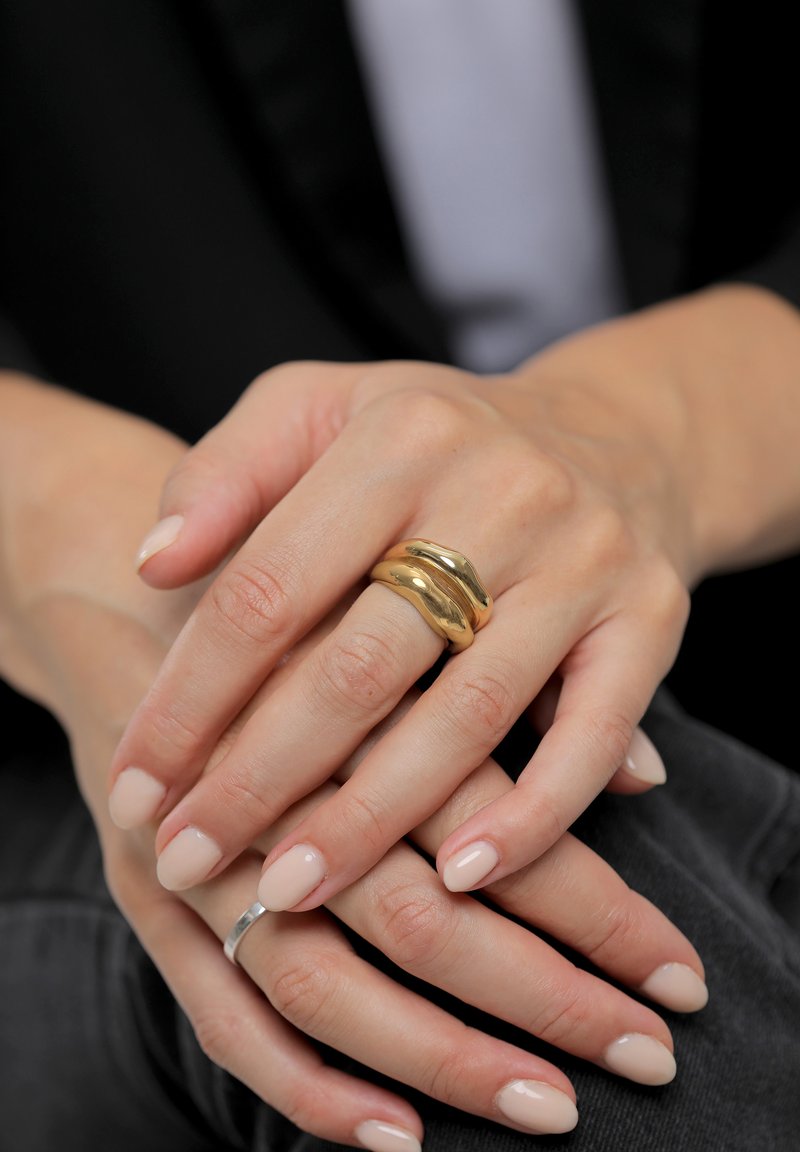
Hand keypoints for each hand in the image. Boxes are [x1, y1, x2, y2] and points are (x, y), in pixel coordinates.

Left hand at [0, 376, 704, 1147]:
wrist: (611, 435)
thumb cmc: (435, 437)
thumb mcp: (319, 408)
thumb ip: (225, 472)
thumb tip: (150, 567)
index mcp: (398, 434)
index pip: (269, 587)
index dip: (190, 698)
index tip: (136, 785)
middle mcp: (500, 491)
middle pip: (360, 664)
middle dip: (260, 778)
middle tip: (185, 860)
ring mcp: (583, 559)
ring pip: (467, 714)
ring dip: (373, 819)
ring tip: (287, 891)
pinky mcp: (650, 618)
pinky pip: (595, 733)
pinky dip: (533, 814)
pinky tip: (459, 877)